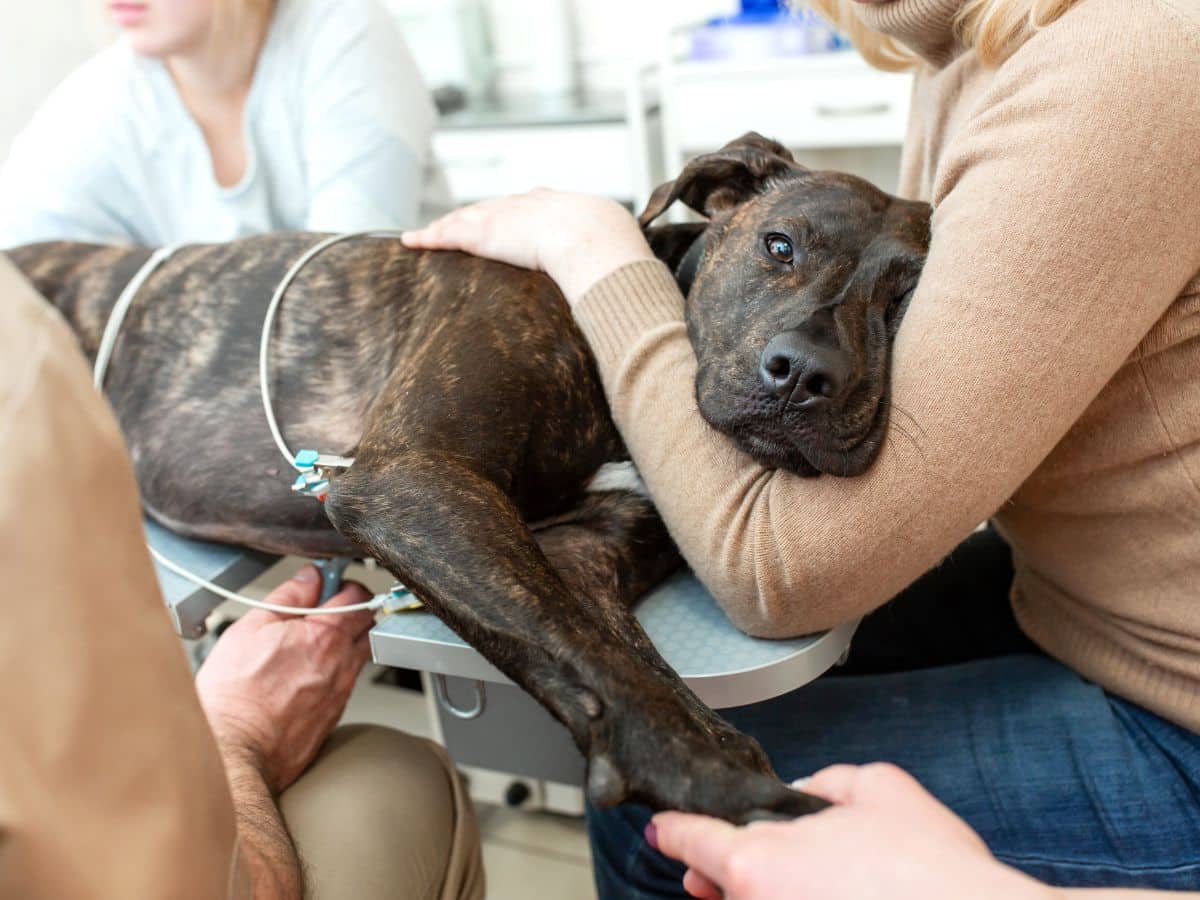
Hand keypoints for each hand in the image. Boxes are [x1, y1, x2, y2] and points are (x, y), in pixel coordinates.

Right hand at [195, 565, 374, 793]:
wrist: (233, 751)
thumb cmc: (234, 695)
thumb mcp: (252, 628)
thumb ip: (288, 596)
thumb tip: (309, 578)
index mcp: (326, 637)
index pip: (359, 596)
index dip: (344, 583)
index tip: (327, 583)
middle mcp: (342, 665)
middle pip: (367, 625)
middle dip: (349, 611)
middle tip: (318, 611)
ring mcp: (341, 693)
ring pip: (357, 655)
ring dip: (341, 643)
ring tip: (305, 645)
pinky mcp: (333, 717)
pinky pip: (344, 683)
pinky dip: (332, 672)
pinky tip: (302, 674)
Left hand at [401, 189, 655, 304]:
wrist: (597, 242)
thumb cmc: (618, 255)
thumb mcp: (626, 259)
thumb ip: (624, 277)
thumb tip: (642, 301)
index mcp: (568, 207)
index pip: (537, 205)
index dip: (522, 213)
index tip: (513, 218)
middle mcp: (534, 204)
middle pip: (498, 207)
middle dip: (480, 214)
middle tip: (462, 223)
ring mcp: (508, 215)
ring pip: (468, 217)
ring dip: (447, 225)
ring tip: (428, 234)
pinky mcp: (485, 231)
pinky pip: (449, 233)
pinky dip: (429, 237)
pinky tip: (412, 241)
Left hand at [650, 763, 1054, 899]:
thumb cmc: (932, 873)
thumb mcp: (878, 788)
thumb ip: (825, 782)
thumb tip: (807, 794)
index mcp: (757, 862)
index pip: (691, 840)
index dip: (676, 828)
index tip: (665, 828)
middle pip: (721, 886)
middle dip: (723, 872)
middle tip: (738, 863)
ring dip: (767, 893)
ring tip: (811, 880)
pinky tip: (831, 892)